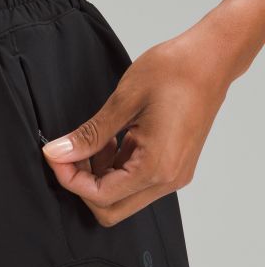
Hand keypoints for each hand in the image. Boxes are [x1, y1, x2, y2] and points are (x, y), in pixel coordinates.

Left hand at [41, 12, 234, 226]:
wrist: (212, 58)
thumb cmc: (176, 71)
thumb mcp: (124, 101)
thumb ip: (89, 135)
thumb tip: (57, 153)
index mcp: (156, 167)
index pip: (100, 195)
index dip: (70, 179)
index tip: (54, 155)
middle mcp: (168, 179)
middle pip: (111, 209)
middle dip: (83, 184)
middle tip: (71, 153)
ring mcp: (173, 174)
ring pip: (122, 197)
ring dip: (99, 176)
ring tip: (97, 140)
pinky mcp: (173, 166)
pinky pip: (136, 182)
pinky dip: (116, 168)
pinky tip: (113, 140)